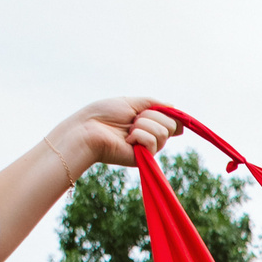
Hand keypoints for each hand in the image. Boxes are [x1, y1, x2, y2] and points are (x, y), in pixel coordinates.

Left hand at [51, 98, 181, 179]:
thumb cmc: (104, 115)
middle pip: (170, 125)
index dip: (169, 114)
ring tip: (127, 130)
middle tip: (132, 119)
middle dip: (150, 116)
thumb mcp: (131, 102)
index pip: (172, 120)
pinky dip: (138, 135)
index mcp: (148, 123)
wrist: (87, 130)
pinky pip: (152, 141)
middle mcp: (151, 136)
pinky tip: (126, 140)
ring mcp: (148, 149)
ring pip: (162, 132)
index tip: (156, 110)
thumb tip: (173, 106)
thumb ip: (153, 103)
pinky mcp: (143, 159)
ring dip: (142, 125)